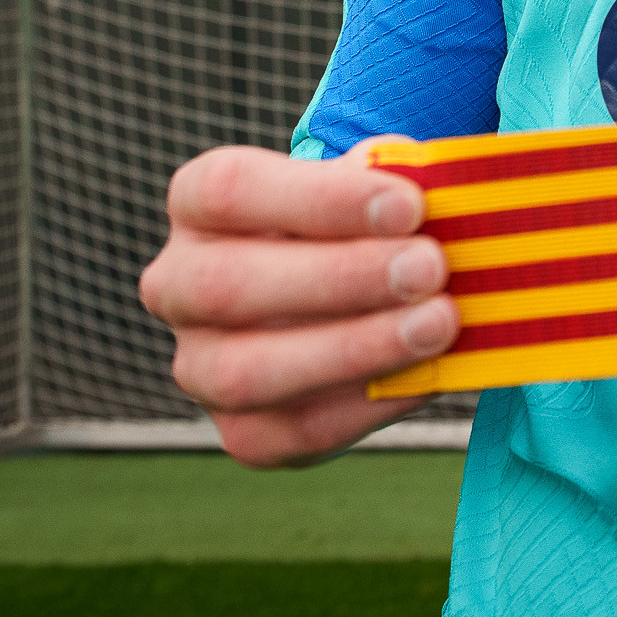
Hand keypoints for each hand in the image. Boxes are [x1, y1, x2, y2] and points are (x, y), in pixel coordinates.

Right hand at [138, 142, 458, 467]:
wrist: (349, 297)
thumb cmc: (359, 223)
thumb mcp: (368, 186)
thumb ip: (388, 183)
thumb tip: (431, 190)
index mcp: (198, 202)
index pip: (231, 191)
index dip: (321, 199)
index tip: (408, 205)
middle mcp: (178, 285)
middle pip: (228, 285)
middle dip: (340, 278)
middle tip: (430, 267)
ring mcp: (200, 367)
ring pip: (247, 372)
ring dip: (354, 348)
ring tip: (438, 324)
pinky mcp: (242, 433)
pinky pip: (295, 431)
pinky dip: (368, 404)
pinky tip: (427, 374)